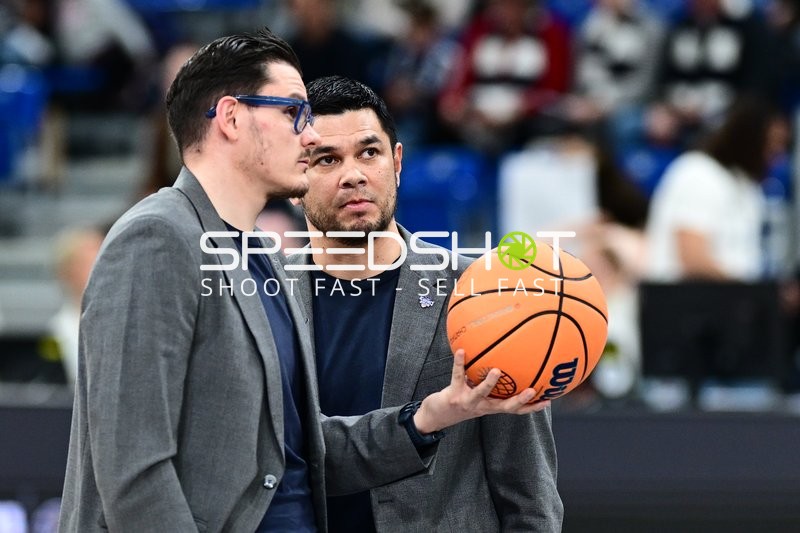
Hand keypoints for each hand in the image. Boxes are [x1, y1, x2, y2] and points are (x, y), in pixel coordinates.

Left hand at [413, 350, 549, 433]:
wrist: (435, 417)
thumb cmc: (460, 402)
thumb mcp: (478, 396)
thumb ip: (490, 386)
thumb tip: (503, 364)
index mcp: (491, 407)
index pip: (516, 409)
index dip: (532, 407)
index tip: (549, 400)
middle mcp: (483, 407)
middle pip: (505, 406)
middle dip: (521, 400)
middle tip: (534, 390)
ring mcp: (468, 402)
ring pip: (481, 393)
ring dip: (489, 383)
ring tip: (498, 370)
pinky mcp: (454, 395)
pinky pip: (457, 376)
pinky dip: (459, 363)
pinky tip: (461, 351)